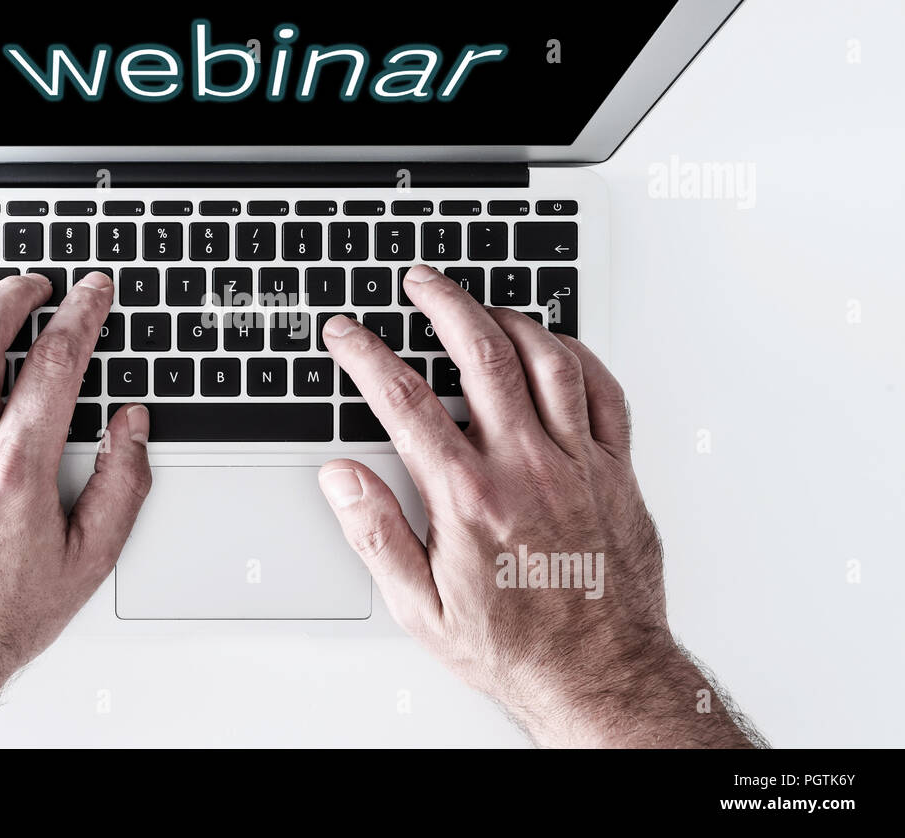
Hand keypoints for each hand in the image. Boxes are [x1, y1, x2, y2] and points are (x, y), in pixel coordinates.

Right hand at [317, 264, 756, 747]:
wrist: (600, 678)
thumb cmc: (515, 648)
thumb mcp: (420, 607)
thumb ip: (375, 533)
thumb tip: (342, 477)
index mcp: (469, 498)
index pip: (405, 400)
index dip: (367, 355)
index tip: (348, 334)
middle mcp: (527, 469)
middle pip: (481, 355)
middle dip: (443, 303)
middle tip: (421, 281)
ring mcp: (578, 466)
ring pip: (547, 360)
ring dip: (509, 317)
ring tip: (481, 302)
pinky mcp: (618, 473)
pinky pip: (606, 393)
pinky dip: (578, 356)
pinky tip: (555, 346)